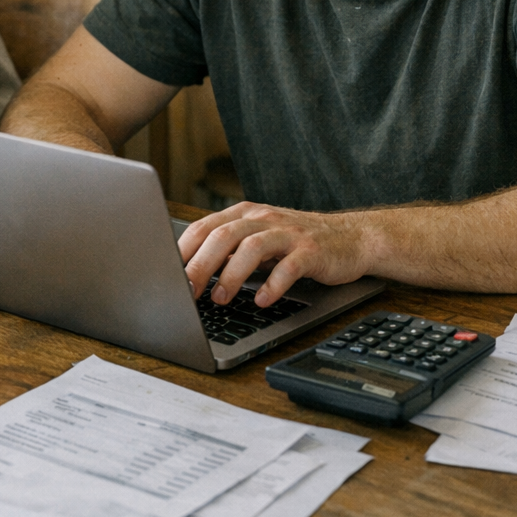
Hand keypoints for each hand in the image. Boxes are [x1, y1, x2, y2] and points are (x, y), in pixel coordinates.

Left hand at [178, 202, 369, 307]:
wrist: (351, 238)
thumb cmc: (297, 243)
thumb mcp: (259, 240)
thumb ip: (229, 250)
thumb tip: (190, 276)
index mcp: (245, 215)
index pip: (204, 227)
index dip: (182, 251)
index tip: (165, 275)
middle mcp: (264, 219)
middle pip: (223, 236)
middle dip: (200, 265)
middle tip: (186, 292)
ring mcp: (288, 233)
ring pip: (252, 248)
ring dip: (232, 275)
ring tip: (220, 298)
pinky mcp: (312, 251)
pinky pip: (289, 267)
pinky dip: (273, 285)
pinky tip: (263, 301)